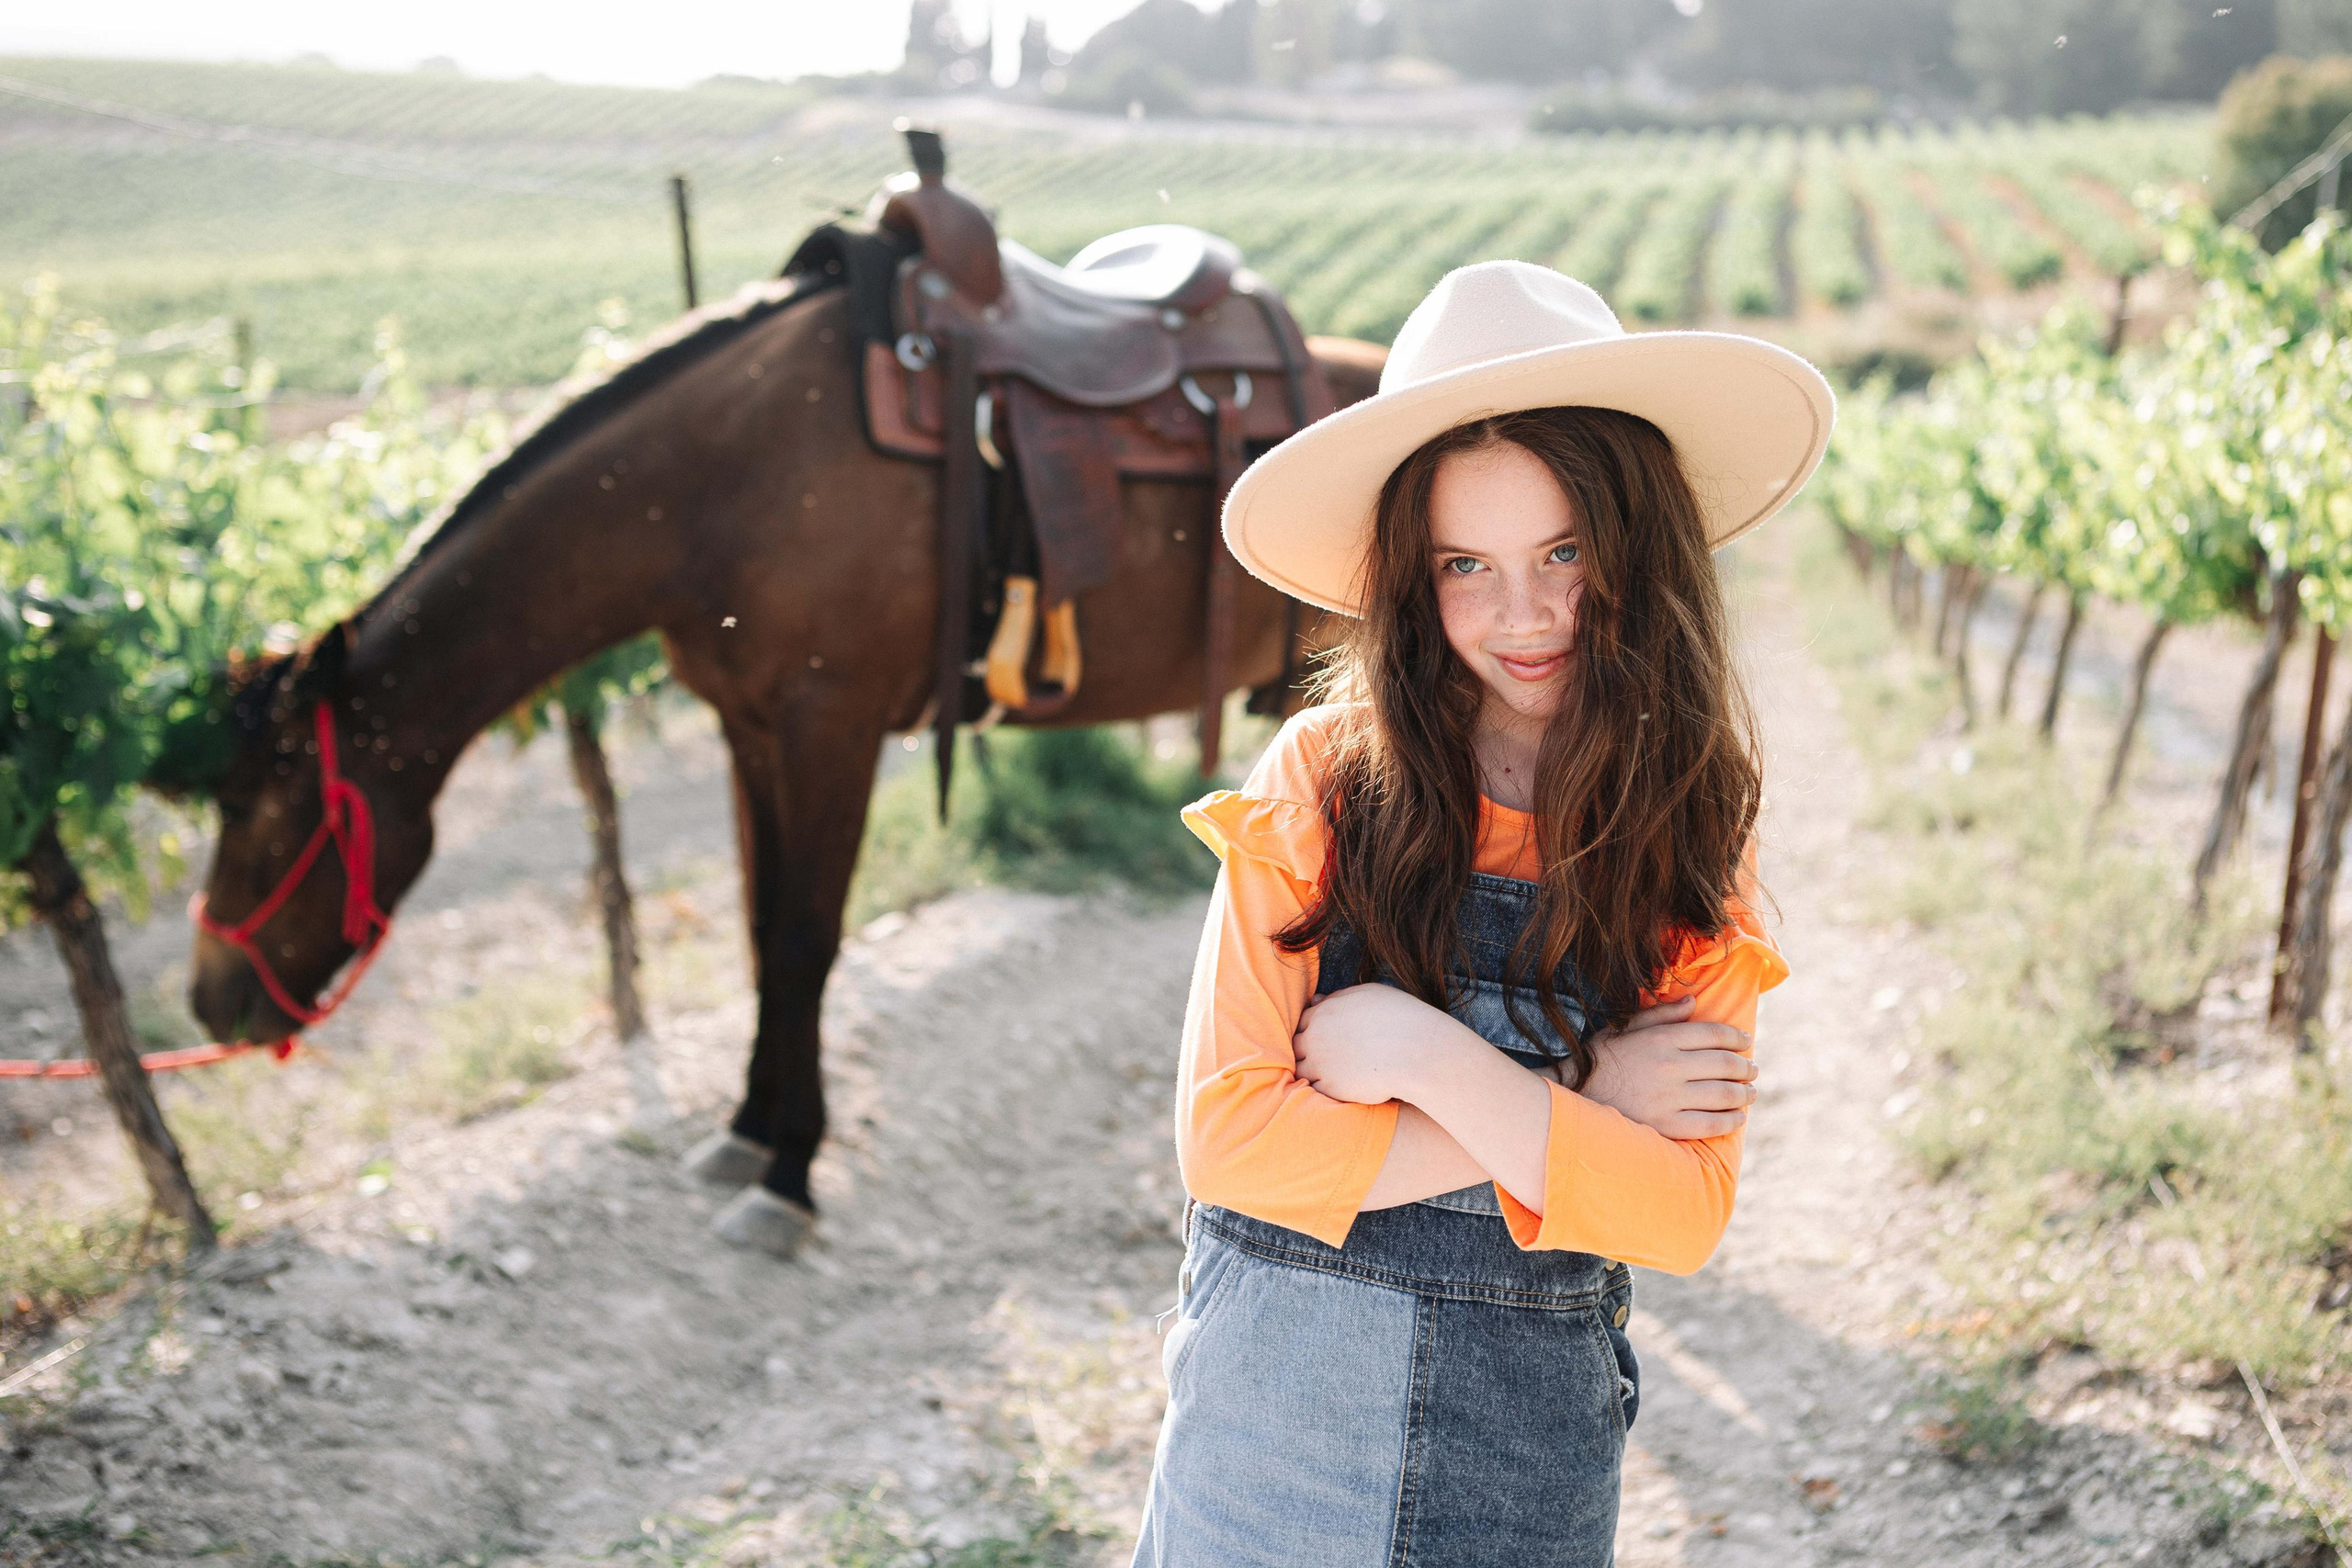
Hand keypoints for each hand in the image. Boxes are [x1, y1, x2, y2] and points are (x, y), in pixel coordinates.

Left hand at [1290, 983, 1470, 1106]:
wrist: (1415, 1051)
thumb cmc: (1400, 1017)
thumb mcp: (1368, 994)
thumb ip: (1338, 997)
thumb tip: (1315, 1000)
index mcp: (1323, 1012)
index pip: (1303, 1021)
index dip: (1312, 1030)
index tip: (1323, 1038)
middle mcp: (1315, 1038)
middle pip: (1296, 1047)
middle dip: (1306, 1052)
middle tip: (1322, 1059)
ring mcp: (1320, 1065)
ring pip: (1301, 1071)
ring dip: (1311, 1073)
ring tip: (1328, 1076)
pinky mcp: (1331, 1089)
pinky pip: (1315, 1091)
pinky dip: (1322, 1090)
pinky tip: (1336, 1089)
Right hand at [1572, 995, 1755, 1140]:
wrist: (1571, 1098)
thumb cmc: (1599, 1061)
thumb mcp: (1623, 1028)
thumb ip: (1660, 1015)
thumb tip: (1692, 1002)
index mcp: (1660, 1039)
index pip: (1714, 1034)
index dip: (1737, 1038)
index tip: (1746, 1042)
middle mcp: (1669, 1066)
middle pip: (1725, 1064)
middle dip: (1746, 1067)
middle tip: (1753, 1070)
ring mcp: (1669, 1098)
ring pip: (1723, 1094)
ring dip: (1745, 1094)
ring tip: (1750, 1093)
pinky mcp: (1666, 1126)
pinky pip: (1710, 1124)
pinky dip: (1730, 1120)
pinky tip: (1737, 1118)